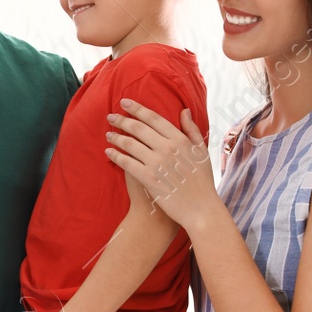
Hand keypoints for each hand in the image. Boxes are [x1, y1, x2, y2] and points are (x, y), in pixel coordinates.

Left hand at [105, 99, 217, 231]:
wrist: (200, 209)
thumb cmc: (202, 181)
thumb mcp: (202, 152)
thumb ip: (192, 130)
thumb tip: (184, 110)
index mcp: (180, 140)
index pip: (154, 119)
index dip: (137, 109)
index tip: (124, 102)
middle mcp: (168, 148)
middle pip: (138, 129)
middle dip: (122, 120)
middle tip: (110, 116)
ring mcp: (157, 163)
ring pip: (130, 144)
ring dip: (116, 137)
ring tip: (108, 134)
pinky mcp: (148, 178)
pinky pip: (126, 163)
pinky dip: (115, 155)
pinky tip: (108, 152)